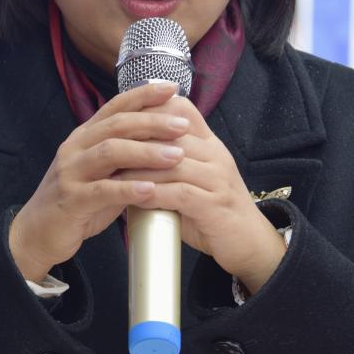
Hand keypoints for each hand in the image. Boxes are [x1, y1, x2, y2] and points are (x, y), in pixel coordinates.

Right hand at [8, 81, 188, 281]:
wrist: (38, 233)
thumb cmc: (78, 203)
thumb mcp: (103, 174)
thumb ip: (127, 160)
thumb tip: (166, 144)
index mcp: (85, 137)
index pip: (115, 107)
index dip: (142, 95)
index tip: (172, 88)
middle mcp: (76, 148)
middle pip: (116, 125)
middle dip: (152, 122)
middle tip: (182, 126)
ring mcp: (70, 173)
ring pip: (109, 152)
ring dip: (146, 152)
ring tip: (176, 156)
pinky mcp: (70, 200)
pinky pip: (102, 191)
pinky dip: (128, 189)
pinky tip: (151, 190)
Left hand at [116, 96, 286, 295]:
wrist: (250, 244)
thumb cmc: (213, 214)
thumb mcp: (193, 182)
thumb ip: (168, 168)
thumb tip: (127, 163)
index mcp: (210, 145)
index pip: (182, 111)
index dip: (150, 109)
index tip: (119, 118)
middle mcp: (216, 155)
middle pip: (171, 133)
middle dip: (135, 140)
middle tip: (103, 148)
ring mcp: (218, 179)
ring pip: (172, 162)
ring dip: (138, 169)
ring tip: (110, 175)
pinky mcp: (215, 205)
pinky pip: (179, 193)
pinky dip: (153, 193)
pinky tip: (133, 198)